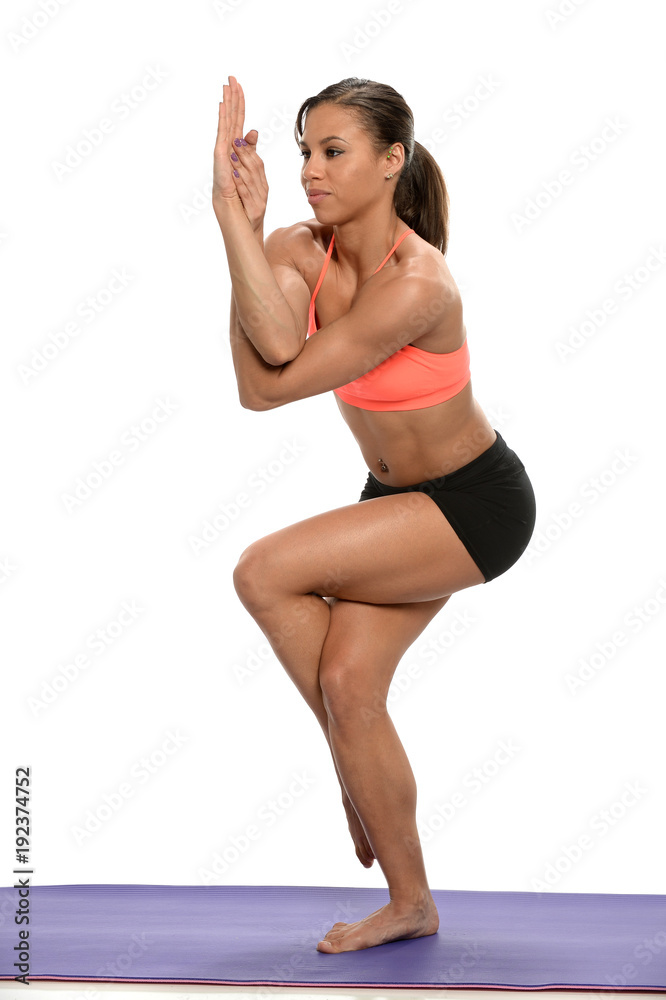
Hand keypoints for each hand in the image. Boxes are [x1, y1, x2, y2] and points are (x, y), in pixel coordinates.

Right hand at [213, 75, 267, 231]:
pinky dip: (223, 118)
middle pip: (232, 117)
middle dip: (232, 97)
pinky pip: (224, 133)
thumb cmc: (245, 196)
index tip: (238, 85)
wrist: (238, 213)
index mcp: (238, 150)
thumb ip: (252, 149)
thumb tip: (254, 131)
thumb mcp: (254, 169)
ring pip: (228, 122)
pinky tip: (223, 105)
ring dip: (228, 102)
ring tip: (228, 84)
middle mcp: (229, 147)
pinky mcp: (222, 157)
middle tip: (231, 76)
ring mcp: (224, 151)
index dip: (239, 104)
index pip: (239, 121)